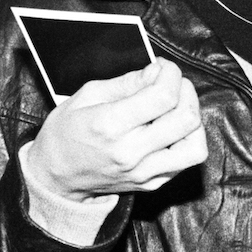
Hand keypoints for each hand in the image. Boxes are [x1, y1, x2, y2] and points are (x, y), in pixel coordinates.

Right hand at [26, 58, 207, 199]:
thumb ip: (127, 82)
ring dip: (193, 120)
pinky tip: (171, 128)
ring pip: (196, 147)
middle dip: (186, 91)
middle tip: (173, 83)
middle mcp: (131, 152)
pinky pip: (186, 162)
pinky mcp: (152, 183)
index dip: (171, 74)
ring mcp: (144, 172)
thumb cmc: (66, 132)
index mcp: (110, 125)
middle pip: (186, 118)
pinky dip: (186, 140)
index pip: (163, 96)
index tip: (163, 67)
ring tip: (178, 108)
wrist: (56, 177)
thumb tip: (157, 72)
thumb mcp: (87, 95)